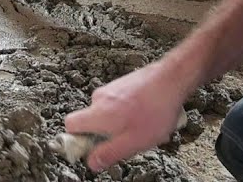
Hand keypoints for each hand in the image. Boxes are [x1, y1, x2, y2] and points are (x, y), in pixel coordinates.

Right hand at [63, 61, 194, 170]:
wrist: (171, 79)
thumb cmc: (154, 111)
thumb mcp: (133, 142)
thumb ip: (109, 153)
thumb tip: (92, 162)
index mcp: (98, 114)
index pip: (70, 124)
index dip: (77, 139)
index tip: (92, 148)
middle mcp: (100, 98)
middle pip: (91, 120)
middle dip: (106, 133)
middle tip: (127, 139)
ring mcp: (111, 88)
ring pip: (108, 113)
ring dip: (121, 122)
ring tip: (143, 126)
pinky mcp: (123, 83)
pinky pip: (119, 103)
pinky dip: (130, 111)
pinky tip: (148, 114)